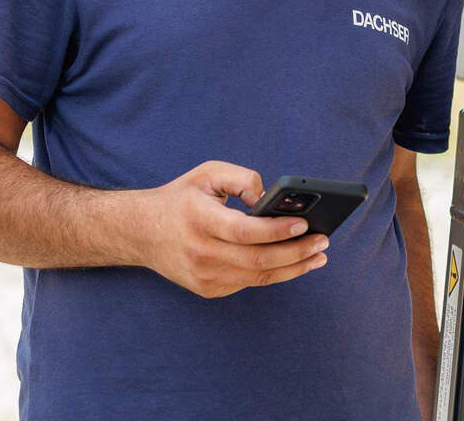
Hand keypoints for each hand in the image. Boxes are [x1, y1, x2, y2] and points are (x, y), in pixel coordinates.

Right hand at [132, 161, 329, 298]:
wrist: (140, 232)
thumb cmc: (180, 198)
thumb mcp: (207, 174)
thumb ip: (241, 178)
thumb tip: (272, 200)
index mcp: (199, 219)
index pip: (245, 231)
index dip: (278, 230)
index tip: (305, 223)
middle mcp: (201, 252)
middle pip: (259, 260)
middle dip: (297, 252)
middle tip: (323, 242)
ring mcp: (204, 276)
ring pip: (258, 277)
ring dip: (293, 268)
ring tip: (318, 256)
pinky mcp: (208, 290)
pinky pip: (248, 282)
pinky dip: (273, 272)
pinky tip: (292, 263)